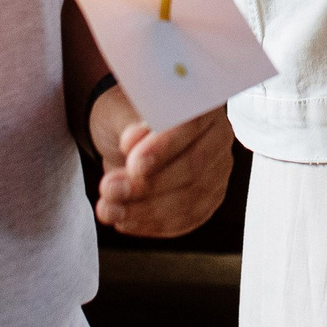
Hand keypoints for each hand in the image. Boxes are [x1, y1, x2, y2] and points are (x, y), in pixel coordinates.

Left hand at [92, 89, 233, 235]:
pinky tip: (125, 220)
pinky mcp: (209, 199)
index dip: (165, 146)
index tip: (134, 164)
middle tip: (110, 189)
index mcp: (202, 102)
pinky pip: (186, 219)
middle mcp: (218, 135)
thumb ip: (129, 124)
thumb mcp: (120, 112)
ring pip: (190, 199)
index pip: (192, 124)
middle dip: (148, 185)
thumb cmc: (126, 118)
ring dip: (144, 210)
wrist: (128, 140)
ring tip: (108, 209)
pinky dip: (152, 224)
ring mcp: (217, 170)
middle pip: (193, 167)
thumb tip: (134, 139)